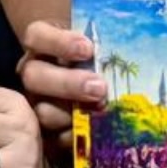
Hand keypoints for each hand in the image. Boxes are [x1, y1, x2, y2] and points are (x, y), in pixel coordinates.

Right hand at [15, 20, 101, 135]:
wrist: (106, 95)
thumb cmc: (104, 63)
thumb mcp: (102, 44)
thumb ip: (107, 36)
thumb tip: (132, 29)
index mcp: (43, 45)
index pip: (36, 36)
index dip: (58, 41)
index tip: (88, 49)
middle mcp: (34, 72)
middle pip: (34, 76)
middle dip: (67, 83)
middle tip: (99, 88)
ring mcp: (36, 103)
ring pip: (40, 110)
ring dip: (69, 113)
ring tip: (99, 112)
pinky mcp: (44, 132)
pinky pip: (51, 138)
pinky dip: (72, 137)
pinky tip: (91, 133)